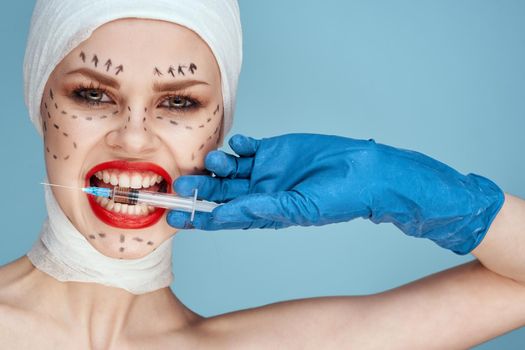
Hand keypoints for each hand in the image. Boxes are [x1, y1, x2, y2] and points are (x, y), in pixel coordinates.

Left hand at [167, 133, 503, 254]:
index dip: (199, 218)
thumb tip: (227, 214)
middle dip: (200, 190)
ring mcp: (265, 169)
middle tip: (181, 186)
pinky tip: (237, 144)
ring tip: (214, 162)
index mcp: (263, 212)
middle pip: (220, 192)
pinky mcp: (274, 148)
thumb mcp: (297, 208)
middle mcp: (259, 192)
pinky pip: (248, 146)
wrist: (364, 172)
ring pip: (230, 168)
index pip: (223, 217)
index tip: (175, 218)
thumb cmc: (337, 198)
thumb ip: (262, 209)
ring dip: (218, 165)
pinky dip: (239, 144)